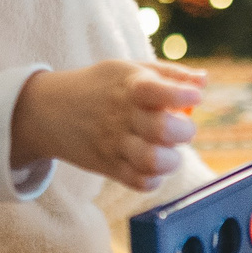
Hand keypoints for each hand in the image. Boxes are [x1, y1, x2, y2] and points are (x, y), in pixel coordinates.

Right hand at [12, 61, 204, 189]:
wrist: (48, 111)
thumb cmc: (100, 87)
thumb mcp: (128, 70)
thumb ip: (169, 74)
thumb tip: (203, 81)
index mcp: (130, 87)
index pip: (158, 90)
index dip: (181, 94)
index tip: (194, 97)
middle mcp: (122, 116)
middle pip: (162, 129)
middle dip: (184, 131)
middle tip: (181, 128)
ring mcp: (113, 144)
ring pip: (152, 161)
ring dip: (171, 160)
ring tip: (169, 152)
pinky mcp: (108, 167)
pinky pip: (139, 182)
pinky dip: (154, 179)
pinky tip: (153, 167)